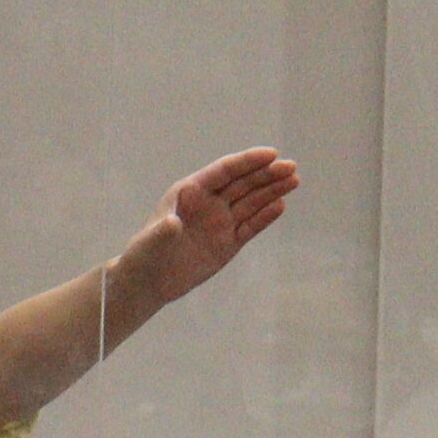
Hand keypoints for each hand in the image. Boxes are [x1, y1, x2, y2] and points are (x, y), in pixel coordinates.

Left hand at [114, 147, 298, 307]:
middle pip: (242, 183)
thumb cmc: (144, 254)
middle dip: (266, 174)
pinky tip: (279, 206)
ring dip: (272, 191)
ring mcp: (220, 222)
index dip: (247, 161)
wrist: (148, 282)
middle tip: (290, 167)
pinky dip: (265, 217)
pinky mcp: (228, 243)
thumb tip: (172, 223)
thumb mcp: (151, 242)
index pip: (224, 171)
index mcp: (190, 192)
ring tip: (294, 180)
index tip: (271, 154)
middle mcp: (209, 202)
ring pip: (251, 202)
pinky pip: (250, 226)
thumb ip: (163, 231)